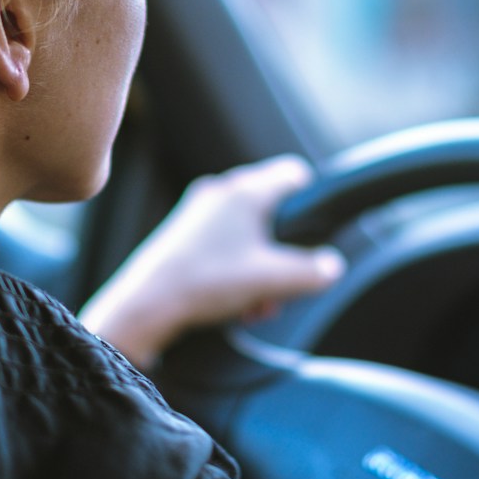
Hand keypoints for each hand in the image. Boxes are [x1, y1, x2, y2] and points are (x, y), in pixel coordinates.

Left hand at [79, 155, 345, 368]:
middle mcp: (221, 192)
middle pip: (272, 211)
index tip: (315, 231)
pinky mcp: (183, 234)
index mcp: (245, 191)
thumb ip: (311, 272)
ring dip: (261, 269)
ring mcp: (199, 212)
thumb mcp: (272, 280)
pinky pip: (224, 245)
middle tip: (283, 285)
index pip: (293, 174)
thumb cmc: (207, 282)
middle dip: (283, 252)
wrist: (146, 304)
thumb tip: (332, 266)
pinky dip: (237, 270)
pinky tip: (235, 304)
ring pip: (248, 233)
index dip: (312, 200)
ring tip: (257, 304)